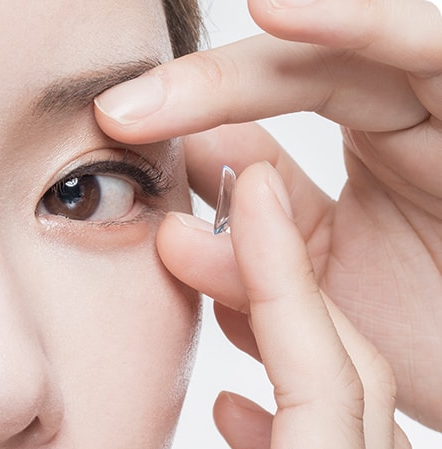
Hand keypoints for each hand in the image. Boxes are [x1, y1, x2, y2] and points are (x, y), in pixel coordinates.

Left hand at [94, 0, 441, 429]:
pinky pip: (438, 48)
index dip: (186, 119)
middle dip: (208, 88)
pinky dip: (369, 24)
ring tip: (237, 21)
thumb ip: (251, 265)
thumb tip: (169, 231)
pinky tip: (280, 11)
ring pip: (365, 53)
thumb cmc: (423, 344)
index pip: (266, 116)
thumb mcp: (323, 299)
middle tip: (122, 110)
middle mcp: (408, 120)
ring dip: (288, 45)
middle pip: (300, 75)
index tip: (110, 129)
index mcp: (362, 153)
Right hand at [160, 162, 410, 448]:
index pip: (325, 402)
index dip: (294, 290)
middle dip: (300, 278)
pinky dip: (276, 411)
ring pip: (333, 421)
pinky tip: (238, 410)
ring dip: (289, 333)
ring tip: (236, 277)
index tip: (259, 199)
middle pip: (347, 389)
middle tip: (249, 203)